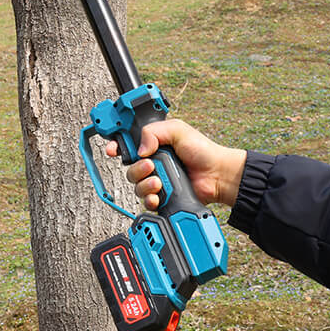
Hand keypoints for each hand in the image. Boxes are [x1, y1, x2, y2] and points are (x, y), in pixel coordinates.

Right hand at [106, 119, 245, 209]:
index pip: (127, 144)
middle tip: (150, 165)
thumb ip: (154, 131)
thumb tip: (140, 148)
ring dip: (144, 183)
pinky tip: (158, 196)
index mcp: (153, 143)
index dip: (116, 146)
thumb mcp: (178, 130)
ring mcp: (156, 179)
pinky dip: (149, 199)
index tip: (112, 149)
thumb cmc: (203, 151)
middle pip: (129, 167)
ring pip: (136, 184)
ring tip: (158, 182)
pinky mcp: (162, 196)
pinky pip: (146, 200)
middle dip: (136, 167)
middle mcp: (152, 162)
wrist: (218, 175)